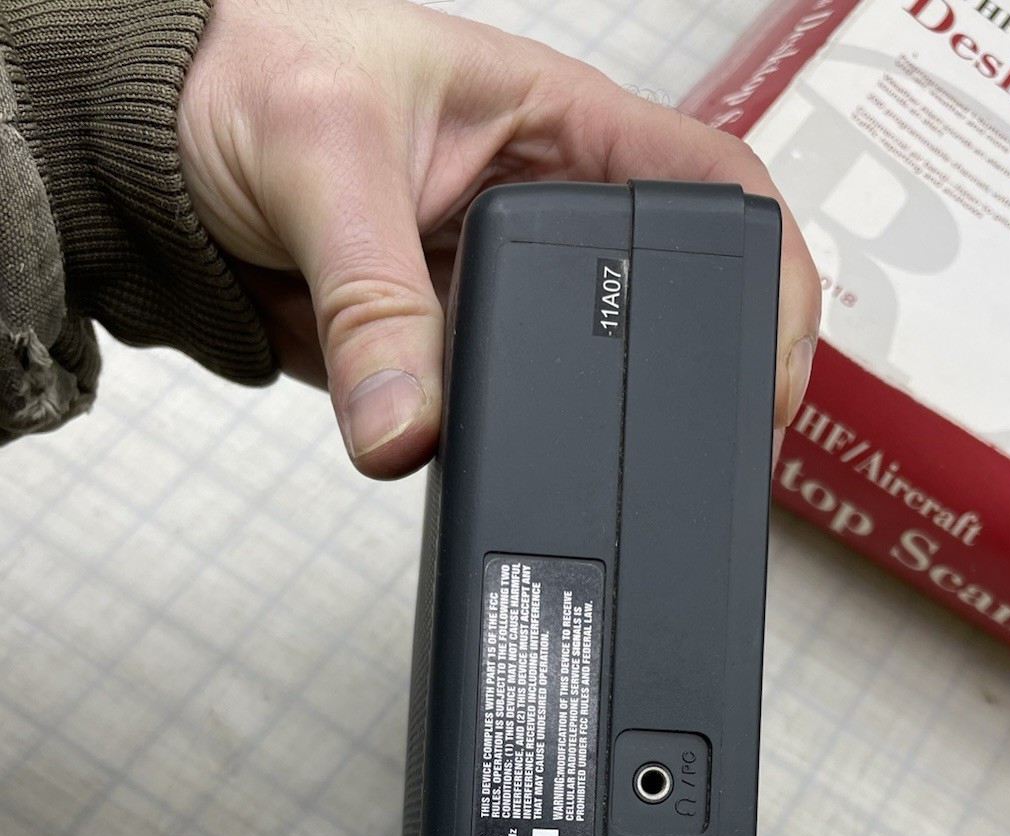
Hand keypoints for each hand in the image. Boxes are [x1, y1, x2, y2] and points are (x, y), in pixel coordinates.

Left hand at [178, 0, 820, 477]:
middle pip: (674, 297)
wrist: (141, 157)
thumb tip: (409, 428)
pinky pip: (507, 419)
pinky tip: (537, 477)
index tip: (771, 367)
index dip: (768, 274)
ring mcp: (499, 293)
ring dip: (617, 429)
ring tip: (650, 486)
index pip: (710, 184)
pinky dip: (523, 455)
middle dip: (714, 376)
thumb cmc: (230, 77)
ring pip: (594, 374)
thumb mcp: (317, 156)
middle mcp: (545, 210)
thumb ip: (370, 297)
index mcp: (555, 122)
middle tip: (728, 455)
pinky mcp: (446, 356)